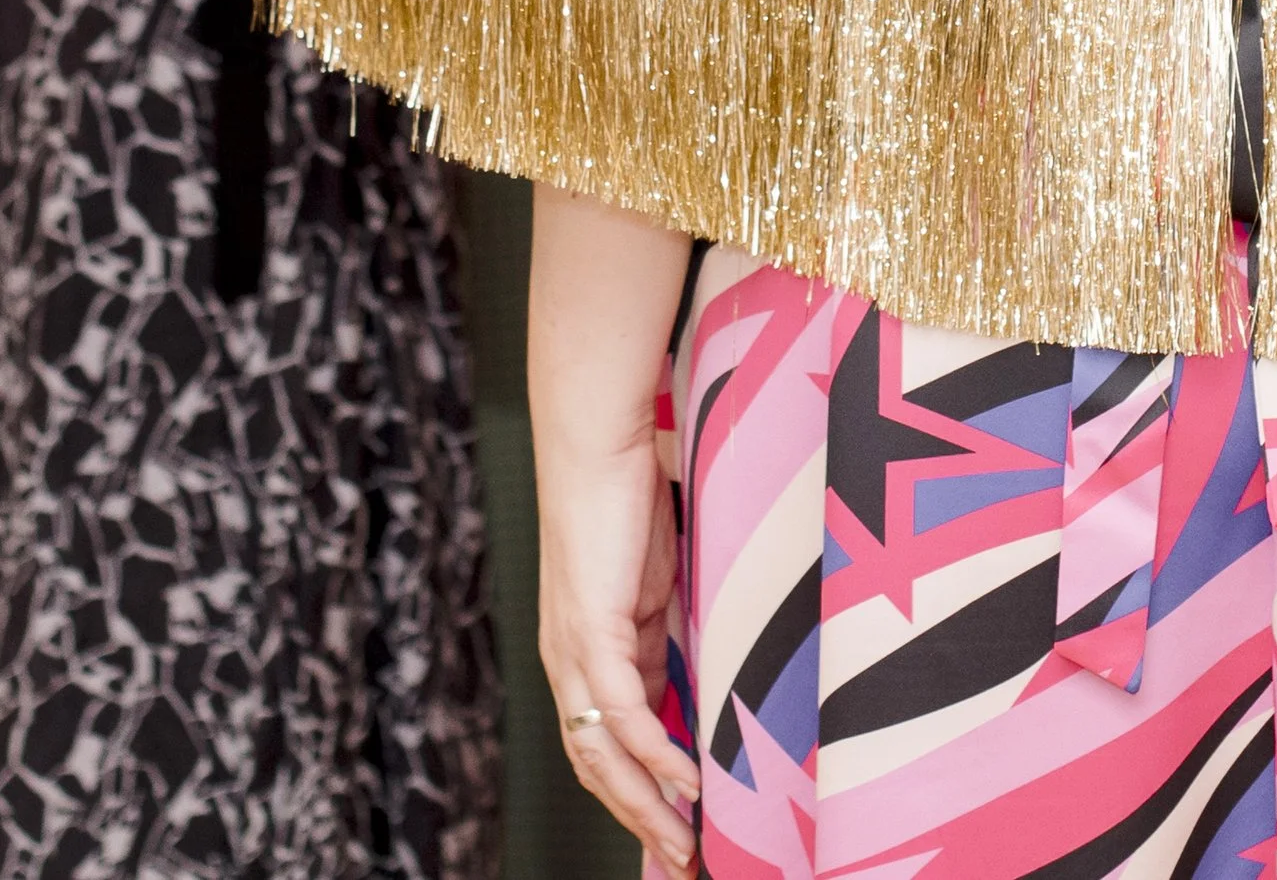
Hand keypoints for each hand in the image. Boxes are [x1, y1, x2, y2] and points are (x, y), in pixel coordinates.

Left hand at [535, 403, 697, 874]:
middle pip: (600, 768)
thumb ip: (670, 624)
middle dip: (642, 822)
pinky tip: (684, 783)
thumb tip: (705, 660)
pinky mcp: (593, 633)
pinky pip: (623, 715)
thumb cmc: (630, 490)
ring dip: (646, 807)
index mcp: (587, 651)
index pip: (607, 745)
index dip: (638, 793)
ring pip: (605, 757)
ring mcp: (577, 652)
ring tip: (684, 844)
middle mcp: (570, 663)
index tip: (677, 831)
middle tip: (683, 862)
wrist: (598, 440)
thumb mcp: (660, 575)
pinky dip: (653, 756)